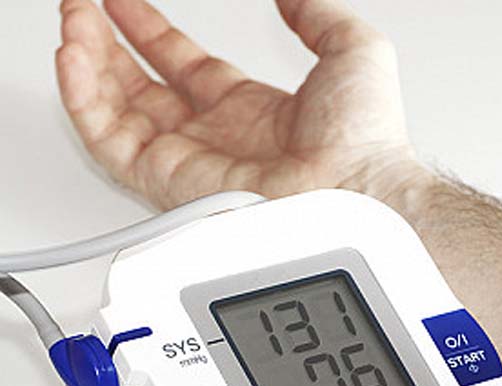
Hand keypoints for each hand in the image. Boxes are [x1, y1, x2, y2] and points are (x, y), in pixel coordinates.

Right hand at [56, 0, 425, 210]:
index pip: (185, 67)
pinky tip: (74, 59)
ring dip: (88, 64)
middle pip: (143, 88)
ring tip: (73, 23)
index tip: (123, 4)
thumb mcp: (350, 50)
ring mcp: (191, 161)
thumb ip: (315, 15)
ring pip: (117, 111)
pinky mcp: (169, 181)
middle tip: (82, 10)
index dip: (151, 32)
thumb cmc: (365, 140)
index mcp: (251, 112)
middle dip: (107, 46)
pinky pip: (110, 141)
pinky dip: (84, 101)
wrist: (356, 188)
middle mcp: (216, 138)